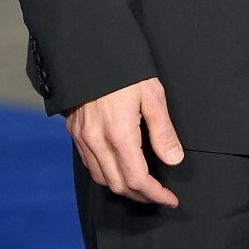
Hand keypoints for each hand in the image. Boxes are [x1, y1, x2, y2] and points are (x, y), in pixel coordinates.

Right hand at [65, 77, 182, 205]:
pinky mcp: (74, 133)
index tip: (170, 198)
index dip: (155, 194)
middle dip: (141, 195)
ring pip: (102, 179)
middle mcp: (97, 142)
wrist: (90, 50)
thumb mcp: (152, 94)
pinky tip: (119, 168)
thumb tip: (173, 159)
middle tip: (159, 195)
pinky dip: (106, 174)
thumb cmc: (125, 70)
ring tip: (142, 185)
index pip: (137, 179)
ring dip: (123, 187)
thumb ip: (163, 131)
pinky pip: (90, 164)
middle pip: (118, 185)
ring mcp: (82, 138)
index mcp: (119, 133)